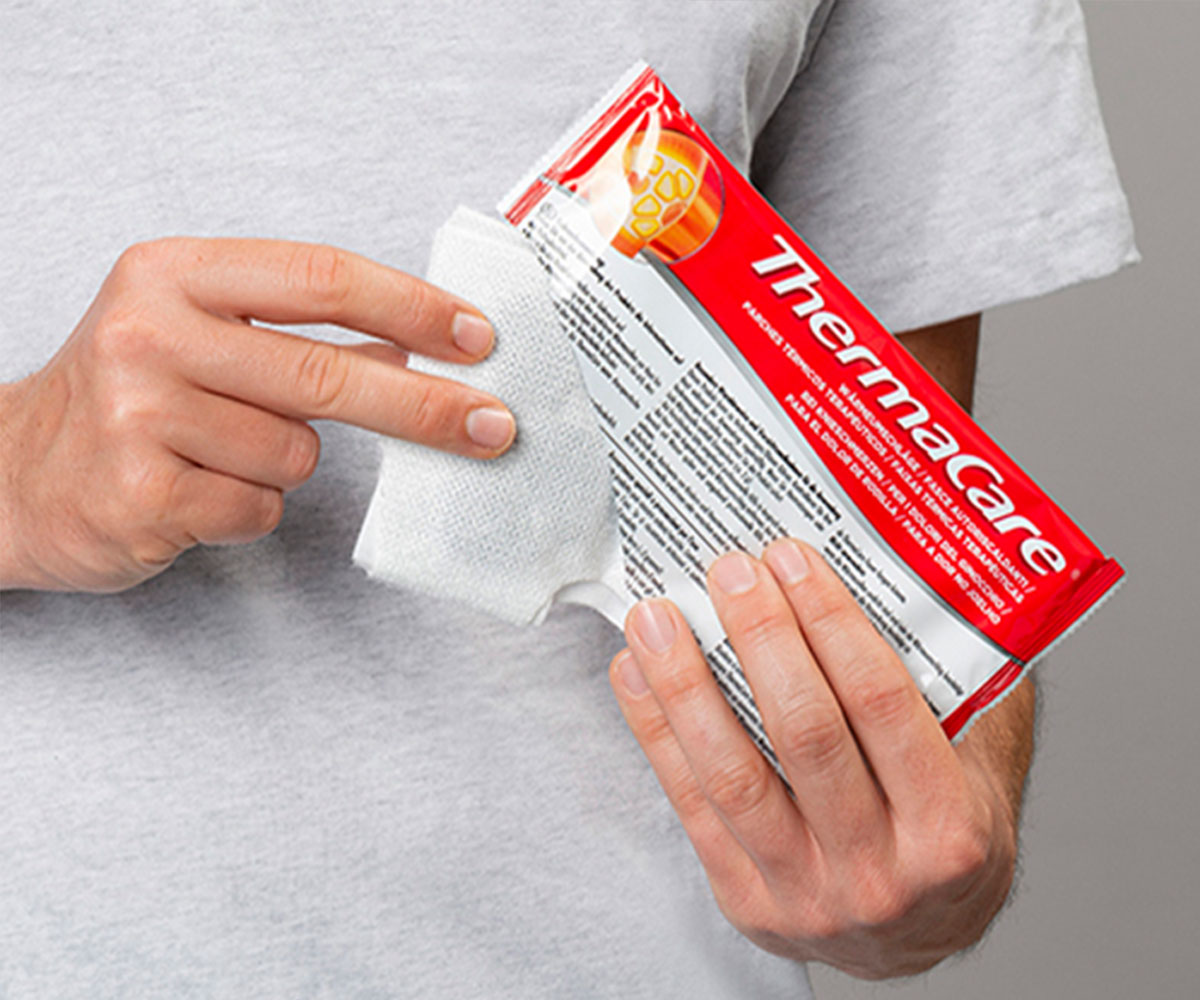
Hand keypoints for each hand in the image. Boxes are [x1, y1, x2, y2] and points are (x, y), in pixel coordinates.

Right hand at [0, 238, 514, 591]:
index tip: (478, 337)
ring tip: (218, 453)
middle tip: (494, 427)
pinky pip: (260, 508)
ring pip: (297, 454)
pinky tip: (196, 492)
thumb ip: (295, 329)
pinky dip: (248, 508)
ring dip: (284, 465)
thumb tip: (421, 346)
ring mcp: (139, 417)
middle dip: (428, 408)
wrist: (9, 475)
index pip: (321, 278)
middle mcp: (149, 334)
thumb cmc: (124, 397)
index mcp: (171, 274)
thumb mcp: (195, 329)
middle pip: (329, 372)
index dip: (413, 307)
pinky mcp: (142, 495)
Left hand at [609, 539, 1026, 978]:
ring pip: (732, 775)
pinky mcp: (745, 902)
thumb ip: (952, 677)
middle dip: (760, 638)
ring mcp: (806, 895)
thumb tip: (896, 566)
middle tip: (729, 572)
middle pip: (804, 732)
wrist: (919, 936)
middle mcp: (880, 872)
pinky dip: (656, 733)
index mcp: (951, 829)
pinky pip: (691, 807)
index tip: (791, 559)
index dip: (831, 621)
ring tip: (656, 618)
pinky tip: (635, 674)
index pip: (880, 702)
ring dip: (685, 685)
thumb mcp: (980, 757)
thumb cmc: (948, 829)